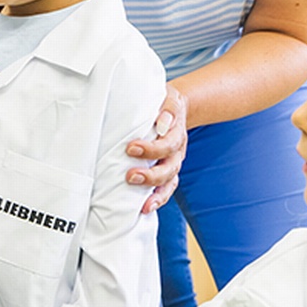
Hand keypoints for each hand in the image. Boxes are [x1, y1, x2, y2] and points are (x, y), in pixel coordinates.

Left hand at [126, 85, 186, 213]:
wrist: (174, 107)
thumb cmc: (163, 103)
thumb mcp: (167, 98)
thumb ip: (166, 108)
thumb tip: (161, 121)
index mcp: (176, 132)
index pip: (167, 143)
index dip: (152, 149)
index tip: (131, 148)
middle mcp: (177, 151)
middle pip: (169, 168)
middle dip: (151, 175)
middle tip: (130, 175)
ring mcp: (173, 163)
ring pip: (169, 182)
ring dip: (156, 193)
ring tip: (143, 204)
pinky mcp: (168, 171)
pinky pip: (166, 189)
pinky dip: (158, 199)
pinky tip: (145, 209)